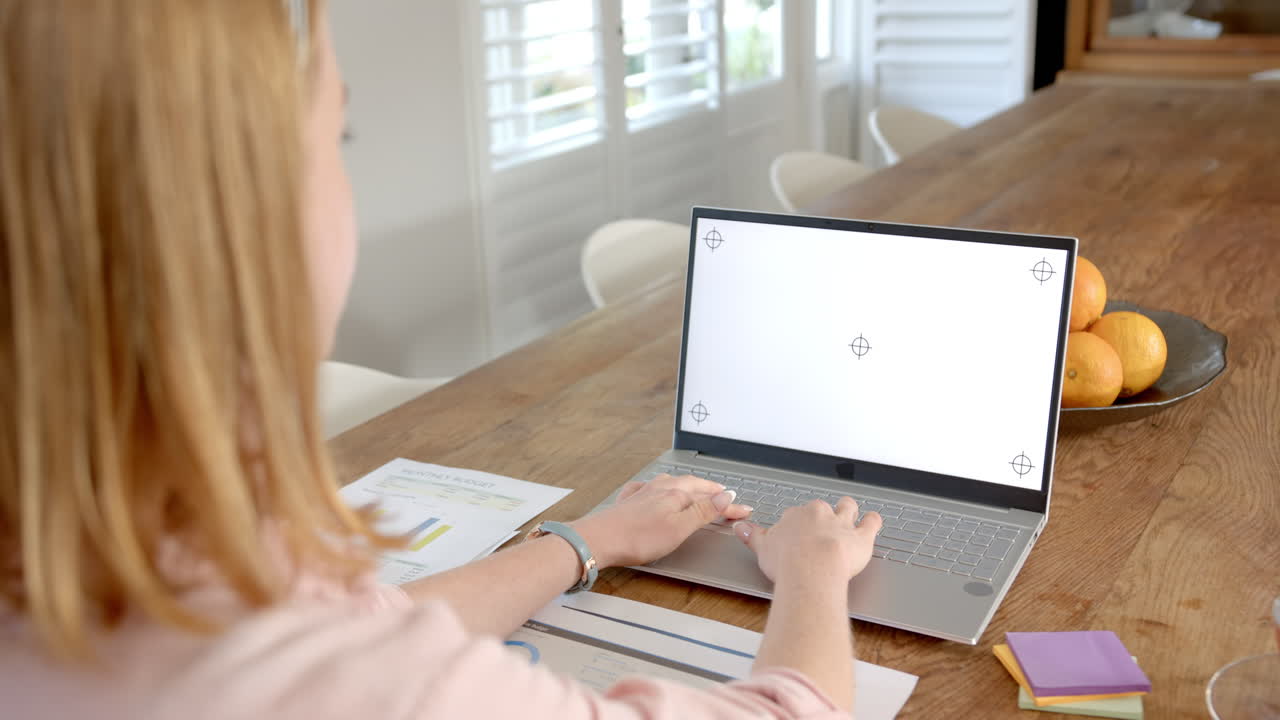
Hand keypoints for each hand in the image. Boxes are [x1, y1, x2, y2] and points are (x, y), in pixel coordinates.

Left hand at [571, 474, 752, 567]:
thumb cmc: (637, 537)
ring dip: (691, 489)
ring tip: (700, 492)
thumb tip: (726, 497)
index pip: (712, 496)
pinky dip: (664, 490)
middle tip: (729, 501)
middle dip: (714, 493)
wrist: (599, 540)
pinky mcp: (629, 501)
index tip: (744, 511)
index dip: (730, 505)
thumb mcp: (679, 527)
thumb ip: (703, 511)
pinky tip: (658, 490)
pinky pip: (652, 489)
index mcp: (677, 492)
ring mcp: (644, 492)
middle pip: (694, 486)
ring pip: (673, 485)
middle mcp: (661, 487)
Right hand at [733, 497, 881, 585]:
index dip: (797, 524)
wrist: (812, 571)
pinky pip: (871, 522)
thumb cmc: (788, 562)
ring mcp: (841, 524)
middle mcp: (819, 515)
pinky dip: (873, 520)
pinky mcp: (862, 537)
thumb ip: (752, 536)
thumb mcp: (762, 549)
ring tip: (848, 510)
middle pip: (821, 508)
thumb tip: (740, 527)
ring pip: (847, 508)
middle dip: (822, 514)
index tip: (796, 532)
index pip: (795, 515)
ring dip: (848, 509)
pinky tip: (873, 519)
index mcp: (795, 516)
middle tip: (820, 525)